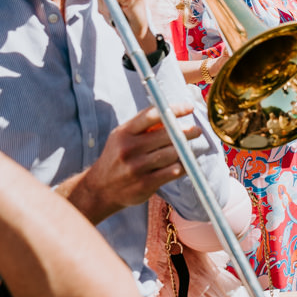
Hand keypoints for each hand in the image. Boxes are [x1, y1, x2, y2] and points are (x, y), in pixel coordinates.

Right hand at [84, 102, 203, 212]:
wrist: (100, 189)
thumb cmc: (117, 158)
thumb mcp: (122, 137)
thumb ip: (143, 127)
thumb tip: (173, 115)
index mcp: (124, 133)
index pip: (152, 115)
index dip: (173, 110)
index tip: (189, 108)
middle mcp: (129, 148)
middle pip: (166, 135)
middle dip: (186, 131)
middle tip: (196, 130)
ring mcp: (136, 167)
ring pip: (172, 154)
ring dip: (183, 151)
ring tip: (188, 149)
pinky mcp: (144, 184)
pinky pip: (172, 172)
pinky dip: (182, 167)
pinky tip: (184, 164)